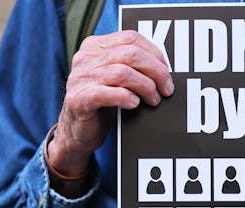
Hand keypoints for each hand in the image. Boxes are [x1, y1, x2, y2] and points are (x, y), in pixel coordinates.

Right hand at [48, 30, 173, 175]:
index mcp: (95, 47)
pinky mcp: (78, 100)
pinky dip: (126, 98)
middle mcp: (85, 59)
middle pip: (131, 54)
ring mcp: (80, 79)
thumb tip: (164, 69)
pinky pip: (106, 93)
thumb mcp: (116, 80)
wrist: (78, 131)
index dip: (155, 54)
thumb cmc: (102, 104)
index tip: (166, 72)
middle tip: (166, 89)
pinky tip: (134, 104)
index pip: (131, 38)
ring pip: (123, 73)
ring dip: (146, 87)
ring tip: (153, 100)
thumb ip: (132, 67)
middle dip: (156, 72)